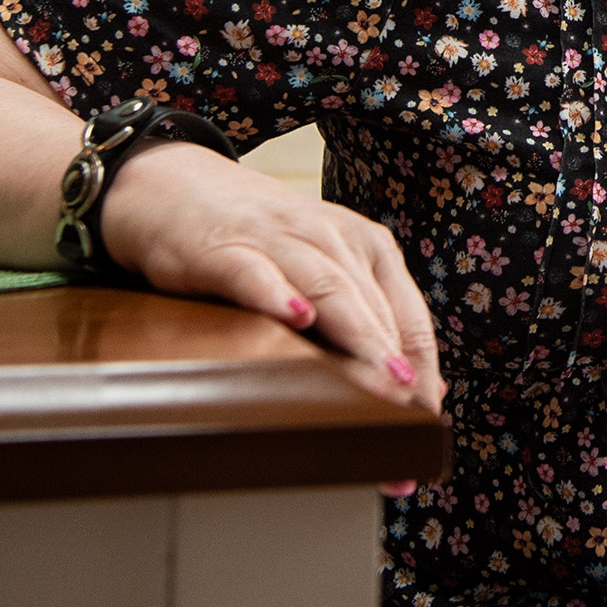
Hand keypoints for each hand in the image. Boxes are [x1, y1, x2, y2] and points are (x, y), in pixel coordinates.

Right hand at [98, 142, 446, 421]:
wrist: (177, 188)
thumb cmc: (264, 243)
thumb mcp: (325, 271)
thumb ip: (373, 323)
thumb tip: (425, 389)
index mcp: (365, 246)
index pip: (406, 313)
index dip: (421, 365)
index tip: (429, 418)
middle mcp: (330, 238)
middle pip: (372, 307)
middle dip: (393, 364)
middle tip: (408, 414)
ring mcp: (277, 239)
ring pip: (327, 288)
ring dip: (358, 334)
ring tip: (381, 377)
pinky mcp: (223, 249)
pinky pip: (255, 272)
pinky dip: (277, 293)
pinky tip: (296, 316)